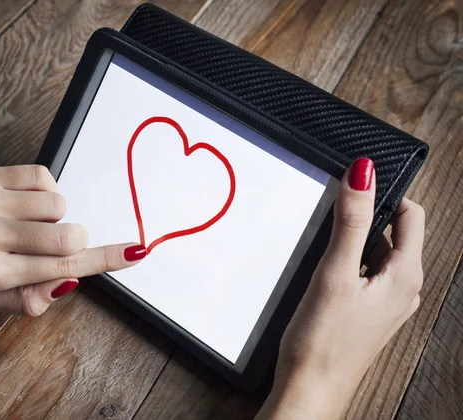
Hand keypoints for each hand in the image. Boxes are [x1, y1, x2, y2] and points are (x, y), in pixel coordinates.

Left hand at [0, 165, 145, 315]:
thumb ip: (28, 300)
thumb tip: (70, 283)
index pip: (64, 269)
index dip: (106, 259)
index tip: (136, 252)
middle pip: (67, 236)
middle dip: (75, 238)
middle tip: (58, 240)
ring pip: (57, 203)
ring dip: (55, 214)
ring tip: (27, 220)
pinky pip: (42, 176)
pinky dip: (46, 189)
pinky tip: (25, 200)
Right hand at [257, 158, 424, 418]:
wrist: (309, 388)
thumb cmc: (323, 343)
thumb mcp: (336, 272)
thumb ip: (351, 221)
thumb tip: (363, 174)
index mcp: (406, 276)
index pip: (410, 215)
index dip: (384, 194)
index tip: (355, 188)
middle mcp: (403, 288)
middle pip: (391, 233)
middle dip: (362, 221)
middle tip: (331, 229)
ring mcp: (386, 302)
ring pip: (374, 254)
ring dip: (352, 245)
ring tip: (325, 260)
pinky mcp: (368, 311)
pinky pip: (364, 274)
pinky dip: (346, 266)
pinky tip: (324, 278)